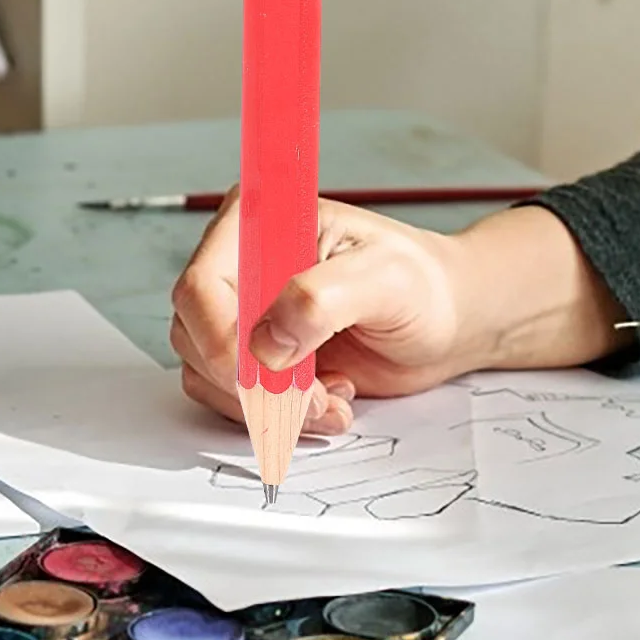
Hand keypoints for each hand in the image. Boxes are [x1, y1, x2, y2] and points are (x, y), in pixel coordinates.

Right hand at [170, 190, 467, 433]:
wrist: (445, 320)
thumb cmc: (422, 285)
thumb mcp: (385, 278)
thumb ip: (321, 299)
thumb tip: (266, 343)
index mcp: (256, 224)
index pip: (202, 286)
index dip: (222, 339)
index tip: (268, 377)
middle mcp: (235, 265)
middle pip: (194, 335)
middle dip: (252, 382)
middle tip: (317, 397)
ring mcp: (239, 313)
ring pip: (207, 373)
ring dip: (268, 405)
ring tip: (334, 399)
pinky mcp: (251, 355)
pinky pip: (232, 398)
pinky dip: (277, 415)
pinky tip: (328, 399)